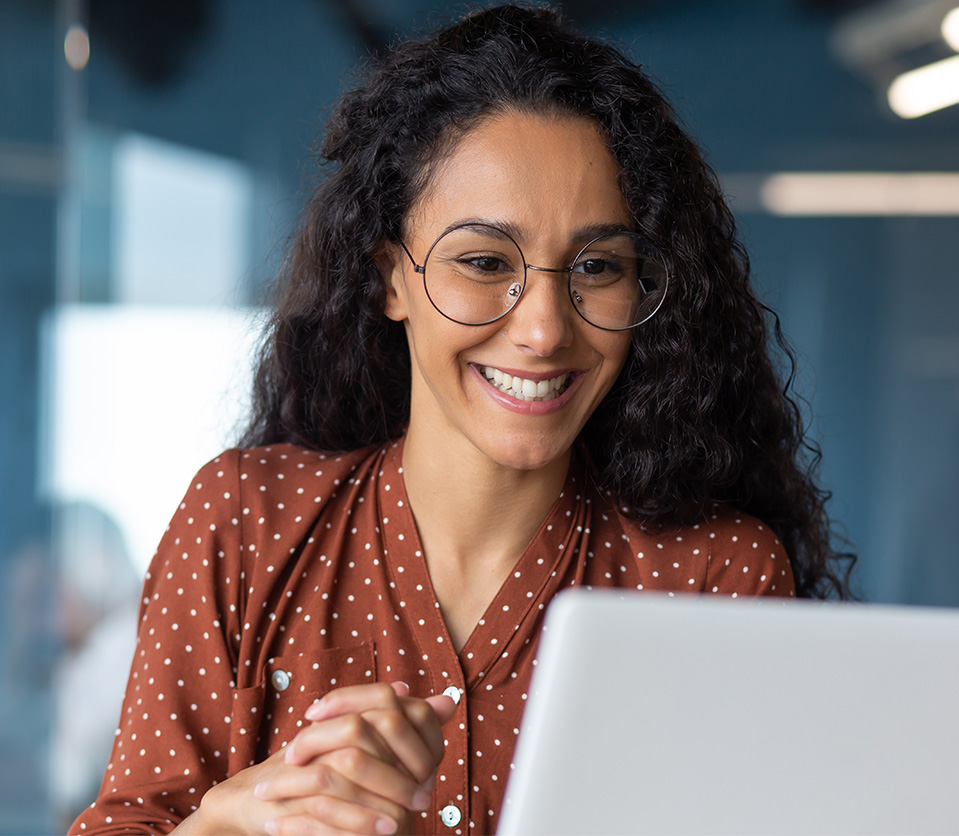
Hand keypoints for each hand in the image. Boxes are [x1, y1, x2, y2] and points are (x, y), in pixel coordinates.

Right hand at [175, 682, 455, 835]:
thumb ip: (400, 723)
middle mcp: (314, 739)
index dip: (402, 737)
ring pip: (337, 778)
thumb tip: (445, 700)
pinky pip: (314, 813)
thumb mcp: (356, 744)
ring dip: (372, 804)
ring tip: (399, 825)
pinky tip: (371, 835)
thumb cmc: (311, 769)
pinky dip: (345, 826)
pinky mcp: (278, 802)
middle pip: (358, 743)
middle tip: (422, 800)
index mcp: (334, 722)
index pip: (373, 713)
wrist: (250, 797)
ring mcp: (294, 770)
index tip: (430, 769)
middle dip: (393, 776)